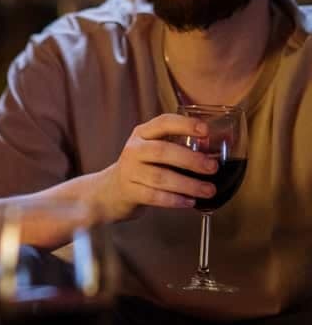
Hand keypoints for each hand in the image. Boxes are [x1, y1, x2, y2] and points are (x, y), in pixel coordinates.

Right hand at [96, 113, 217, 221]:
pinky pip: (153, 196)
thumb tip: (213, 151)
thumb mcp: (154, 150)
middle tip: (212, 168)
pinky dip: (174, 200)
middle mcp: (134, 150)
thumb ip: (177, 146)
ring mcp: (129, 171)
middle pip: (162, 151)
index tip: (206, 131)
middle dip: (190, 159)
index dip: (185, 125)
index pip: (164, 123)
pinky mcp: (129, 192)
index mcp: (143, 134)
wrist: (111, 190)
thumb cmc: (142, 168)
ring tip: (208, 190)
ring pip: (160, 177)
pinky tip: (189, 202)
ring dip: (187, 184)